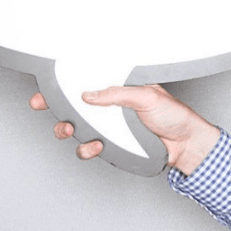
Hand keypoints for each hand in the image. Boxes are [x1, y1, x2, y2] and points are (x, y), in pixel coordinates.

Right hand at [29, 85, 220, 174]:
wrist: (186, 145)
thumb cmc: (174, 115)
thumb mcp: (147, 96)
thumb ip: (117, 94)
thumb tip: (88, 94)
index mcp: (118, 89)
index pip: (87, 82)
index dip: (64, 84)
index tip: (45, 87)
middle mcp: (110, 107)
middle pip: (74, 106)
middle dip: (56, 109)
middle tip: (49, 109)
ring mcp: (109, 128)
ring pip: (76, 129)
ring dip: (68, 130)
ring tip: (72, 131)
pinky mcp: (112, 146)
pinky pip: (89, 148)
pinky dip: (88, 148)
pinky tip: (97, 146)